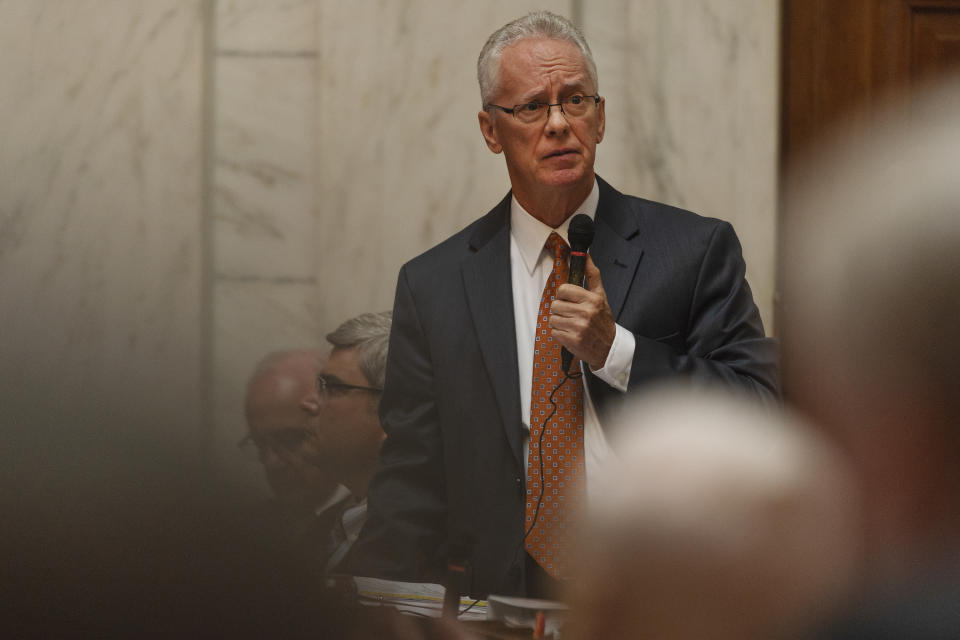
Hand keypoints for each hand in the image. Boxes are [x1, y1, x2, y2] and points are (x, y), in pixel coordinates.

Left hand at [549, 254, 615, 369]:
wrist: (609, 347)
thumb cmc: (603, 321)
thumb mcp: (601, 296)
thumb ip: (592, 274)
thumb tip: (586, 254)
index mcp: (592, 299)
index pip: (563, 290)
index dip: (563, 295)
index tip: (569, 300)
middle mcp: (586, 312)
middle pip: (555, 305)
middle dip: (560, 310)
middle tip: (571, 315)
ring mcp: (579, 327)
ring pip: (553, 319)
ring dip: (559, 323)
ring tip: (571, 325)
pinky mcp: (573, 340)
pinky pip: (554, 332)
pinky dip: (559, 334)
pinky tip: (570, 334)